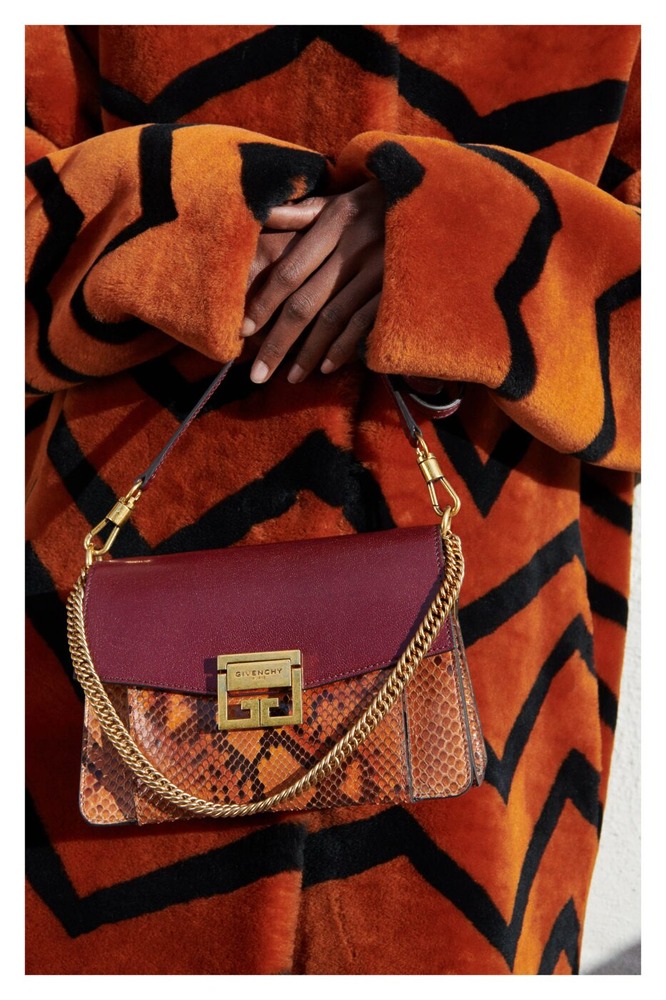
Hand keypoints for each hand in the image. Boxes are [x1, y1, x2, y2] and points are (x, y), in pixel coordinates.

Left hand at [242, 180, 384, 382]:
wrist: (438, 204)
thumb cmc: (382, 202)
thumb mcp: (343, 197)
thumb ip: (303, 212)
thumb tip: (261, 213)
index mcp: (335, 221)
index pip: (290, 272)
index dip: (264, 304)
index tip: (243, 331)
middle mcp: (354, 248)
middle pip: (305, 304)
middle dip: (278, 343)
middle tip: (257, 374)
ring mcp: (379, 271)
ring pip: (333, 320)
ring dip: (308, 353)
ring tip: (290, 378)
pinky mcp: (398, 290)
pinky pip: (364, 325)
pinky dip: (343, 348)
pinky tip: (325, 367)